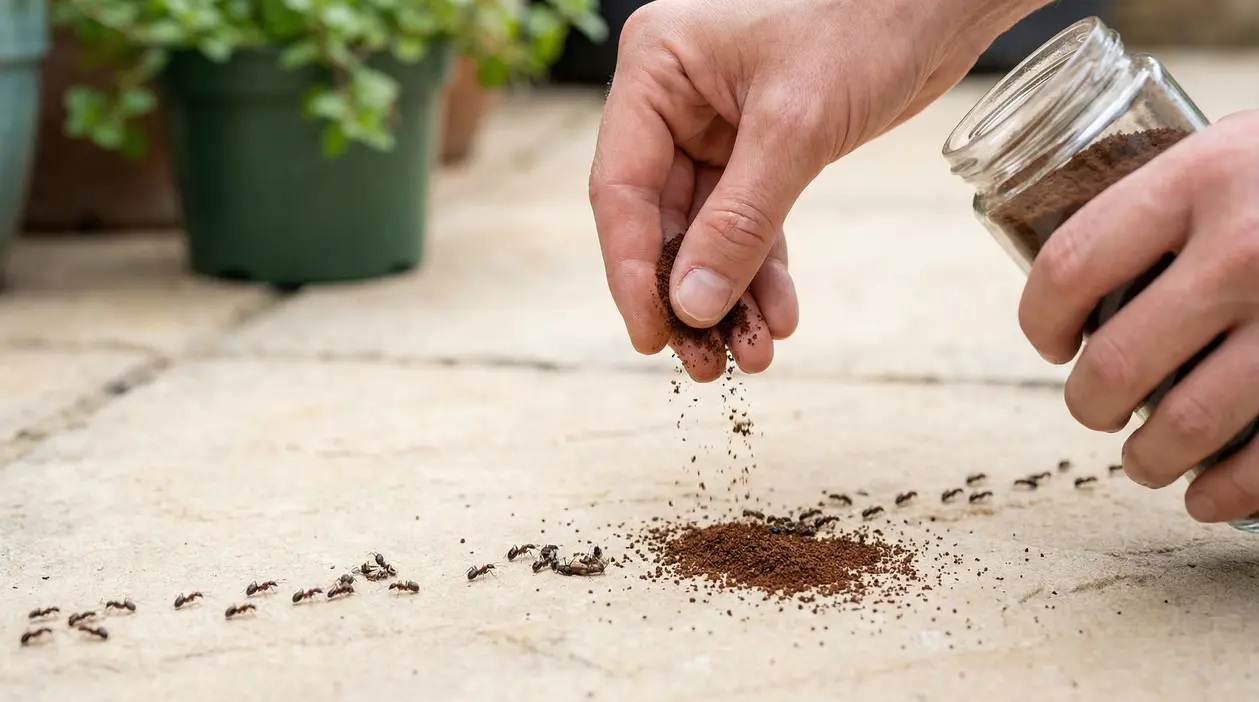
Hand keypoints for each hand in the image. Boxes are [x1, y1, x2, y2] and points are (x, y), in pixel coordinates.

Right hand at [589, 0, 1045, 380]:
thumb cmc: (867, 22)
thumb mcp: (796, 128)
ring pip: (706, 232)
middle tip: (704, 363)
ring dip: (728, 296)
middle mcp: (673, 99)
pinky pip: (748, 223)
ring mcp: (714, 126)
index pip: (621, 188)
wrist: (942, 0)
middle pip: (660, 220)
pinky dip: (763, 271)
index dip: (633, 271)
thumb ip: (741, 221)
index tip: (651, 336)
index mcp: (655, 69)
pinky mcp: (760, 148)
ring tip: (751, 356)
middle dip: (689, 295)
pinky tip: (777, 317)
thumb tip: (693, 306)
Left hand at [1019, 110, 1258, 522]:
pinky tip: (1207, 499)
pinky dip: (1228, 493)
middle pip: (1117, 360)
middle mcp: (1248, 248)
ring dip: (1149, 460)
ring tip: (1145, 460)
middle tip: (1096, 408)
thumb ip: (1171, 204)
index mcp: (1202, 178)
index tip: (1051, 341)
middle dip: (1089, 403)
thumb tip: (1087, 283)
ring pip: (1186, 425)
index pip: (1070, 267)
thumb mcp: (1238, 149)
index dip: (1040, 319)